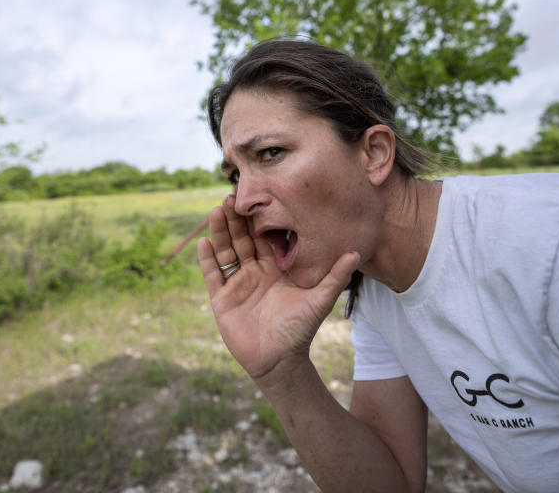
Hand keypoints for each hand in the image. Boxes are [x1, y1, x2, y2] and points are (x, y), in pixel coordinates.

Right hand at [198, 195, 359, 381]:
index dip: (259, 219)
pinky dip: (207, 259)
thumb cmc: (300, 330)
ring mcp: (237, 284)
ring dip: (219, 232)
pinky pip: (213, 275)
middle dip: (235, 219)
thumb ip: (335, 277)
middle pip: (242, 240)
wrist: (280, 362)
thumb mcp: (319, 301)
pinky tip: (203, 242)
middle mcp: (254, 272)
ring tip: (215, 211)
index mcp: (275, 268)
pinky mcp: (222, 299)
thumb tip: (355, 253)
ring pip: (226, 252)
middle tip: (230, 196)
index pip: (264, 238)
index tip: (257, 197)